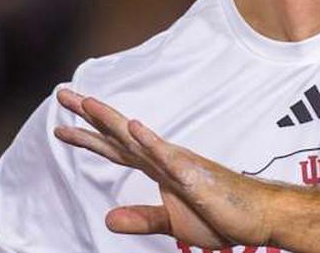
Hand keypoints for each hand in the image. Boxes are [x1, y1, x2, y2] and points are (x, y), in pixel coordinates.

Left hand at [54, 89, 275, 249]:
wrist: (258, 216)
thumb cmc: (220, 215)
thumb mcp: (172, 225)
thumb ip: (142, 219)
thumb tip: (108, 219)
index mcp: (157, 169)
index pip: (115, 149)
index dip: (87, 137)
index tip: (61, 126)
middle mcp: (163, 159)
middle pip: (118, 135)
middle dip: (88, 116)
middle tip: (61, 94)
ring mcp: (178, 164)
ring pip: (137, 139)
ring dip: (111, 121)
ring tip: (87, 103)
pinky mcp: (194, 176)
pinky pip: (169, 158)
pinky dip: (150, 142)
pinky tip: (133, 127)